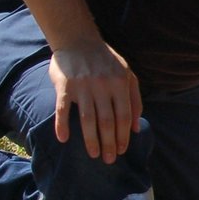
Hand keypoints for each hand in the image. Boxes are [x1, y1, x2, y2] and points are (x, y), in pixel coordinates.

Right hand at [48, 40, 141, 162]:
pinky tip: (64, 139)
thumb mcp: (127, 75)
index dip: (123, 136)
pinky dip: (62, 125)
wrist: (78, 40)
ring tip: (93, 154)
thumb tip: (136, 128)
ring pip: (88, 119)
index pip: (124, 117)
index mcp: (120, 84)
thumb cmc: (106, 61)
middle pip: (108, 122)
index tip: (121, 151)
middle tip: (108, 160)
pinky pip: (62, 109)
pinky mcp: (64, 86)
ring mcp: (83, 86)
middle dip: (109, 143)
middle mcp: (103, 86)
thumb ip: (135, 100)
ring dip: (91, 140)